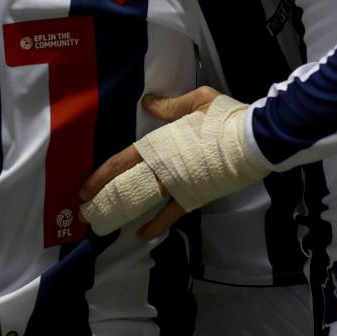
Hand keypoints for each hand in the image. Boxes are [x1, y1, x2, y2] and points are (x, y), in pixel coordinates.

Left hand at [81, 87, 221, 238]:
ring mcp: (176, 186)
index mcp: (159, 144)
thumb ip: (170, 107)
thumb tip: (147, 103)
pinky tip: (142, 235)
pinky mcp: (193, 198)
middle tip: (86, 208)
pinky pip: (170, 214)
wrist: (252, 141)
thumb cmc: (224, 118)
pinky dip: (156, 225)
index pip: (123, 160)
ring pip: (143, 201)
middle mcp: (162, 169)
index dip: (102, 174)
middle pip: (126, 184)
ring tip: (106, 222)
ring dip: (124, 211)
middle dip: (105, 196)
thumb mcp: (197, 101)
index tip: (85, 186)